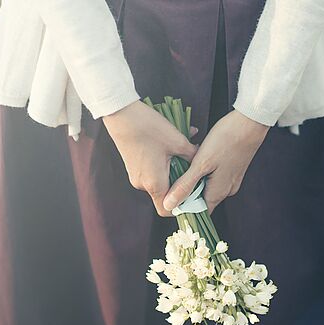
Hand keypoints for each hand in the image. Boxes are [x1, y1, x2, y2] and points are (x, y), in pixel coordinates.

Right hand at [103, 100, 197, 216]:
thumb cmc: (149, 128)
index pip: (167, 210)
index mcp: (154, 183)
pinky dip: (162, 164)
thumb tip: (202, 160)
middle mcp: (143, 184)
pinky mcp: (133, 167)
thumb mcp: (177, 141)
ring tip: (181, 152)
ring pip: (159, 180)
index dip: (180, 207)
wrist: (121, 115)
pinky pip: (151, 172)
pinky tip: (169, 147)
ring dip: (172, 170)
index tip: (192, 195)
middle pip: (165, 194)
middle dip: (179, 182)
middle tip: (192, 170)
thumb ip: (193, 156)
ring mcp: (136, 176)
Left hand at [163, 110, 269, 214]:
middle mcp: (226, 190)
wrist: (250, 122)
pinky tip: (200, 155)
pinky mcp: (232, 170)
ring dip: (195, 176)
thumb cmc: (226, 140)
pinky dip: (204, 169)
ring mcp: (231, 180)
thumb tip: (170, 205)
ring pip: (207, 185)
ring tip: (188, 161)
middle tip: (177, 173)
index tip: (172, 196)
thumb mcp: (201, 163)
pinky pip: (214, 176)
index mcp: (218, 193)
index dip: (184, 207)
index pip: (198, 212)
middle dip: (188, 189)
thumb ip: (185, 185)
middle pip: (201, 198)